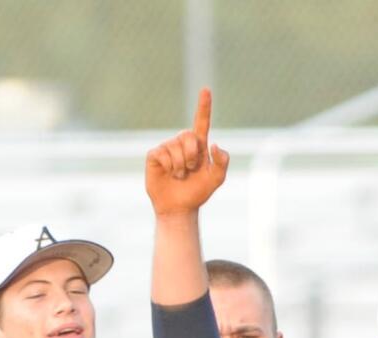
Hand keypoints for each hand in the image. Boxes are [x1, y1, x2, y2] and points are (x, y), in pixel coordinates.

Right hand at [145, 88, 228, 215]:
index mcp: (199, 145)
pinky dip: (168, 166)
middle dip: (192, 155)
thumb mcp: (216, 179)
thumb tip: (214, 144)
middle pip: (188, 136)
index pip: (202, 122)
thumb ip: (222, 162)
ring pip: (175, 147)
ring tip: (179, 174)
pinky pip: (162, 153)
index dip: (204, 106)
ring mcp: (167, 148)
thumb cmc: (198, 192)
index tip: (206, 90)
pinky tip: (168, 173)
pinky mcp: (154, 155)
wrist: (179, 207)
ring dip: (180, 165)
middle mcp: (182, 143)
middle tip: (191, 169)